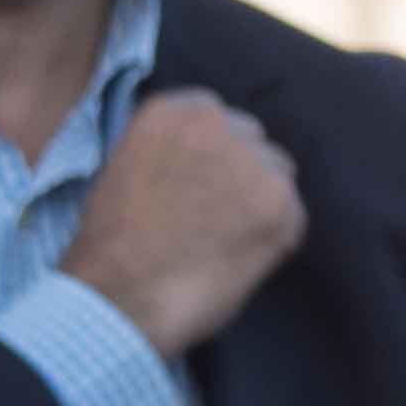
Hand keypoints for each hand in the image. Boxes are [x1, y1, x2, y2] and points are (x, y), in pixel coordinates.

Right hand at [64, 85, 307, 360]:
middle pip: (253, 143)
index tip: (201, 183)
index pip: (216, 118)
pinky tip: (235, 261)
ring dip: (262, 205)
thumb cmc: (112, 246)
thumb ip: (173, 150)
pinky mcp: (281, 203)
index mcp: (174, 111)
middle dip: (241, 176)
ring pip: (278, 177)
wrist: (119, 294)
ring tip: (221, 243)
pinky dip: (274, 242)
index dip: (213, 156)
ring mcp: (253, 162)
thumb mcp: (128, 168)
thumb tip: (209, 160)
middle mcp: (217, 124)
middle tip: (214, 219)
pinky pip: (293, 219)